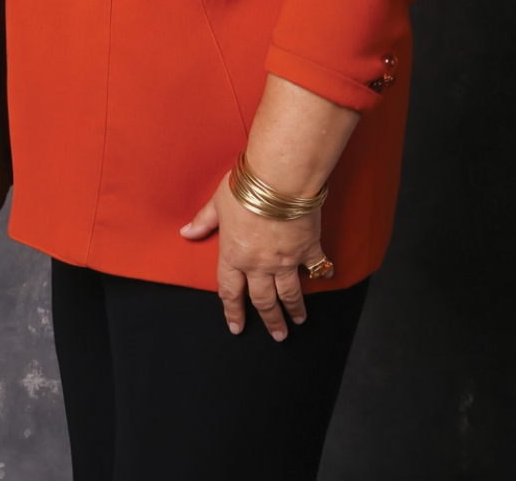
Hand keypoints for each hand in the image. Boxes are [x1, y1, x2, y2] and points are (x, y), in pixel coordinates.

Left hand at [179, 174, 332, 340]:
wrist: (279, 179)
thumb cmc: (246, 187)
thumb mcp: (218, 202)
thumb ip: (204, 220)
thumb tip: (187, 232)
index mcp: (234, 255)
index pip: (230, 291)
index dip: (233, 311)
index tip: (237, 327)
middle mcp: (259, 264)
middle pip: (263, 300)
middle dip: (270, 320)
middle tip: (277, 334)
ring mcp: (285, 259)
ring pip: (289, 293)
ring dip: (294, 309)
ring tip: (298, 320)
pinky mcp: (307, 248)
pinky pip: (316, 266)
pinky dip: (323, 272)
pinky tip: (328, 277)